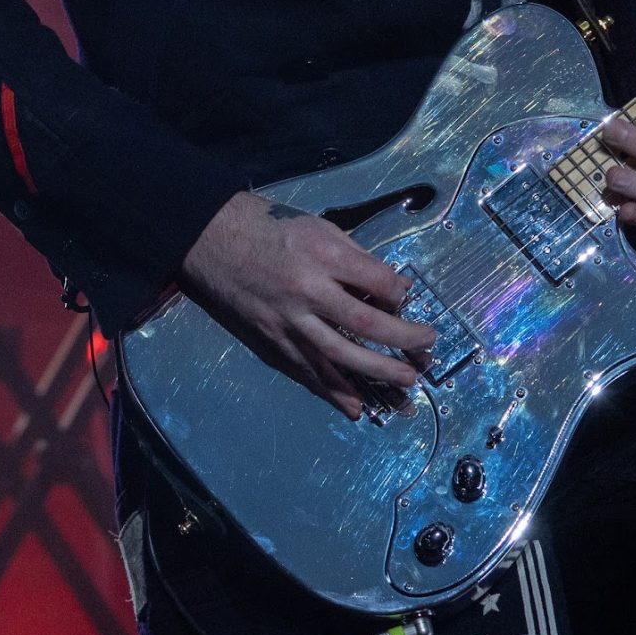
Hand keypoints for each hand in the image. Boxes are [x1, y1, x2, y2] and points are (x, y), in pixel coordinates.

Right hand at [176, 190, 434, 419]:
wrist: (208, 239)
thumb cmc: (268, 227)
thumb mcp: (318, 227)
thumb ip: (356, 259)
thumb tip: (393, 289)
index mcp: (321, 254)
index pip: (377, 283)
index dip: (400, 296)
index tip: (409, 300)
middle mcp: (305, 291)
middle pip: (364, 326)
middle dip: (402, 342)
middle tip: (427, 353)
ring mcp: (286, 322)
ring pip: (338, 357)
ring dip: (376, 375)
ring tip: (406, 385)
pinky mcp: (269, 342)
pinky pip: (305, 372)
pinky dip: (332, 392)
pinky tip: (355, 408)